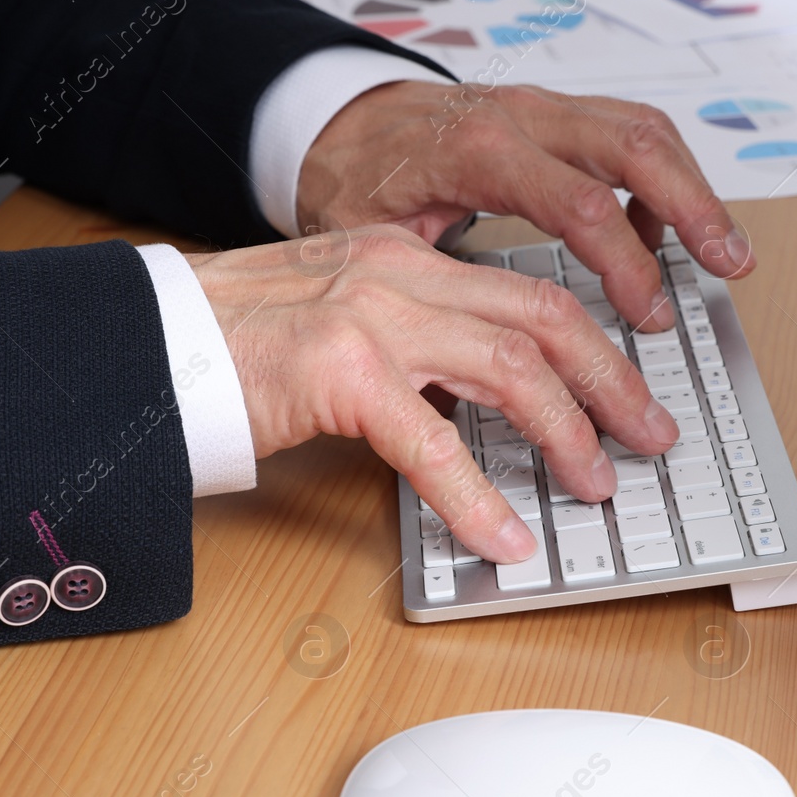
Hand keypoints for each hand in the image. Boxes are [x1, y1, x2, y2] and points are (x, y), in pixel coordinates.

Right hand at [189, 226, 680, 561]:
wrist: (146, 341)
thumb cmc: (237, 342)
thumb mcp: (343, 319)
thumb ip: (415, 345)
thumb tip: (485, 402)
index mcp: (407, 258)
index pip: (531, 295)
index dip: (597, 347)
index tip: (631, 392)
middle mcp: (400, 273)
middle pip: (545, 321)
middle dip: (612, 384)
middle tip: (650, 436)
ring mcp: (371, 316)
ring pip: (511, 369)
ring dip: (567, 434)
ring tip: (594, 485)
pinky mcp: (337, 371)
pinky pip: (432, 444)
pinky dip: (478, 498)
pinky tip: (502, 538)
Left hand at [295, 81, 754, 333]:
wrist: (335, 116)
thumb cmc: (352, 177)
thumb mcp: (368, 243)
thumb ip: (424, 297)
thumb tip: (457, 382)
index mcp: (479, 152)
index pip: (580, 203)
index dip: (626, 263)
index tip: (649, 315)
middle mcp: (521, 117)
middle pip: (635, 147)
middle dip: (694, 208)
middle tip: (731, 265)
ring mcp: (542, 109)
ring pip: (643, 130)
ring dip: (693, 189)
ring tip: (725, 249)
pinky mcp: (553, 115)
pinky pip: (626, 131)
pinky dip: (659, 176)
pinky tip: (657, 231)